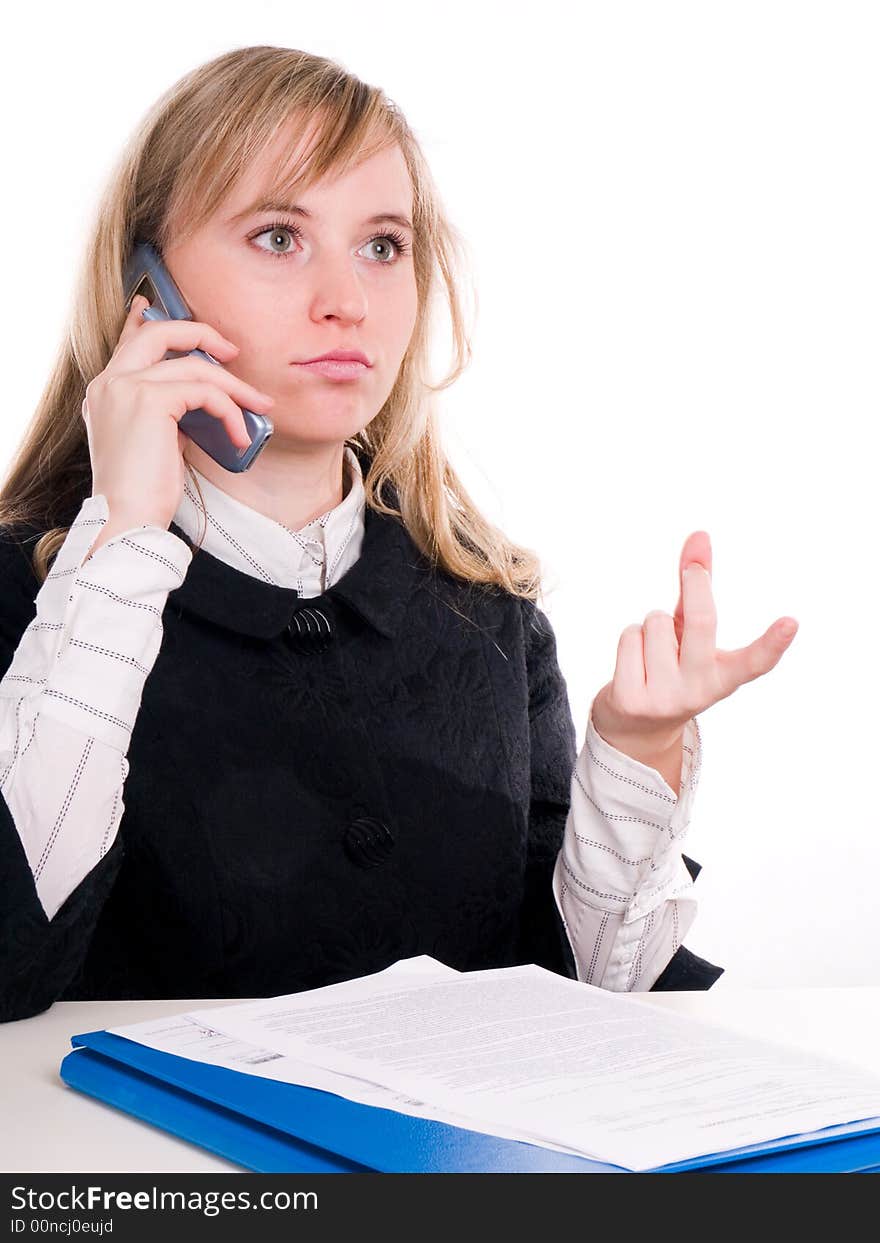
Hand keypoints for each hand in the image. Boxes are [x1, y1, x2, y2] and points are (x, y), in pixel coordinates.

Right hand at [80, 294, 273, 557]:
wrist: (127, 519)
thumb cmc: (143, 492)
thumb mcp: (153, 442)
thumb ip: (165, 414)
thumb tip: (197, 402)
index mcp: (105, 391)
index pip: (127, 342)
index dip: (145, 320)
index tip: (153, 305)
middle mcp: (109, 382)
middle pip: (158, 332)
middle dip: (201, 333)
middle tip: (231, 351)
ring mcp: (126, 388)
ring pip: (193, 364)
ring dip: (234, 386)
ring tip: (259, 406)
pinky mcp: (149, 400)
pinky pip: (204, 391)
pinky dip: (230, 410)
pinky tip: (240, 435)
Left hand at [590, 531, 797, 788]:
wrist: (636, 724)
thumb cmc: (672, 663)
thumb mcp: (690, 629)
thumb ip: (697, 586)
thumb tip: (700, 535)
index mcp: (724, 677)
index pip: (755, 662)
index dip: (774, 641)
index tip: (791, 622)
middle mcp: (700, 691)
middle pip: (701, 622)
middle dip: (696, 583)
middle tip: (693, 567)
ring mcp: (665, 698)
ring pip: (655, 622)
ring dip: (650, 624)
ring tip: (653, 649)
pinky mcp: (631, 700)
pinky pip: (629, 638)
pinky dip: (630, 639)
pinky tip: (634, 661)